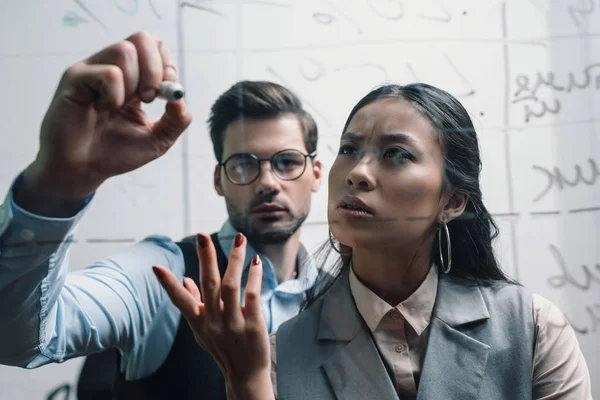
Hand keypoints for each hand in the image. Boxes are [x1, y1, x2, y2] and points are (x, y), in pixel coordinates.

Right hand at [25, 31, 192, 200]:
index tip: (168, 88)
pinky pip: (108, 73)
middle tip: (149, 98)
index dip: (166, 63)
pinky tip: (101, 110)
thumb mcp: (158, 140)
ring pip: (125, 51)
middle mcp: (112, 68)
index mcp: (133, 79)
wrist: (82, 170)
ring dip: (133, 84)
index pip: (154, 47)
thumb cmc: (115, 153)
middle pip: (142, 38)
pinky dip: (114, 95)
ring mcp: (92, 70)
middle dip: (155, 69)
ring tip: (119, 107)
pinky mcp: (75, 78)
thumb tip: (182, 98)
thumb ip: (177, 120)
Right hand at [153, 233, 273, 399]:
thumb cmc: (222, 346)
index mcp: (199, 321)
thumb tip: (184, 278)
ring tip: (239, 239)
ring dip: (234, 260)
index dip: (168, 285)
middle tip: (202, 236)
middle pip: (208, 285)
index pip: (180, 301)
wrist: (244, 374)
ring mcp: (233, 323)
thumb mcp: (202, 328)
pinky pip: (251, 296)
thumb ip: (194, 302)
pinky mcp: (252, 325)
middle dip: (205, 259)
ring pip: (231, 286)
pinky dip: (253, 277)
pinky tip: (256, 261)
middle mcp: (213, 321)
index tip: (155, 267)